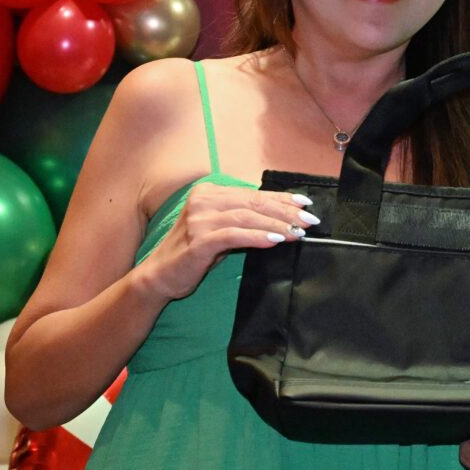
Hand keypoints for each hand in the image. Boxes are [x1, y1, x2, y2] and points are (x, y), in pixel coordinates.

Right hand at [132, 183, 318, 302]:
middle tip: (309, 220)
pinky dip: (257, 237)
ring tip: (297, 232)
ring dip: (276, 225)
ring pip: (247, 217)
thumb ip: (244, 220)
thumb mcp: (221, 231)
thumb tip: (283, 218)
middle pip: (253, 203)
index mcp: (209, 193)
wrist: (159, 276)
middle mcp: (203, 201)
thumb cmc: (193, 254)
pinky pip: (234, 235)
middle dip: (285, 211)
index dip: (281, 198)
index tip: (305, 203)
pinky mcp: (198, 240)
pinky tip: (275, 241)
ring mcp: (199, 219)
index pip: (253, 194)